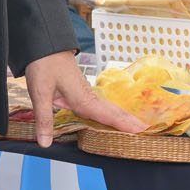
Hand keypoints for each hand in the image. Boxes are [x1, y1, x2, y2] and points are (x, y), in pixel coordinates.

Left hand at [25, 52, 143, 146]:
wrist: (45, 45)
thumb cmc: (45, 65)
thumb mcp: (40, 93)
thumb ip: (44, 119)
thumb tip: (45, 143)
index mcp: (84, 99)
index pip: (109, 116)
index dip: (125, 125)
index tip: (142, 132)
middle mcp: (89, 97)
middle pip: (115, 112)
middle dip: (131, 122)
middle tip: (148, 133)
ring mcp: (87, 94)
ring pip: (110, 108)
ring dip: (124, 118)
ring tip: (138, 127)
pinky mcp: (82, 92)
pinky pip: (102, 106)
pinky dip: (113, 113)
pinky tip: (113, 118)